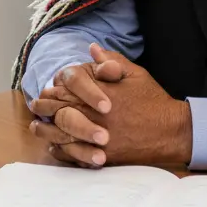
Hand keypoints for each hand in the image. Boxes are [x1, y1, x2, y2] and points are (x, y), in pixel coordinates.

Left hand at [30, 45, 191, 167]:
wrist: (172, 131)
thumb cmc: (152, 101)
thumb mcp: (134, 74)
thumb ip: (110, 62)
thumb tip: (92, 49)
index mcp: (99, 94)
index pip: (67, 91)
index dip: (52, 91)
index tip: (44, 91)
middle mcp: (95, 116)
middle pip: (59, 112)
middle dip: (44, 109)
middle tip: (35, 107)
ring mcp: (98, 138)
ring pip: (63, 135)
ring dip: (47, 131)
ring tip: (37, 129)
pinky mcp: (103, 157)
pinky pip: (75, 156)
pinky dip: (63, 152)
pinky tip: (55, 149)